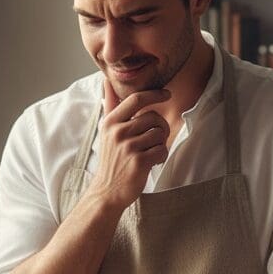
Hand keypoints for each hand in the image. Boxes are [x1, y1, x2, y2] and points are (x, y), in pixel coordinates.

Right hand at [88, 80, 169, 211]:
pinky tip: (152, 162)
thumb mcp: (105, 132)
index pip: (136, 99)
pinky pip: (162, 150)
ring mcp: (128, 147)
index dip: (154, 94)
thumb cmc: (111, 160)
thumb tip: (107, 81)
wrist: (107, 191)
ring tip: (150, 152)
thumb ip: (110, 106)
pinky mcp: (139, 162)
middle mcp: (118, 132)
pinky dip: (162, 156)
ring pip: (160, 134)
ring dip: (160, 143)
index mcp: (110, 122)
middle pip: (153, 117)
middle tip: (155, 139)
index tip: (166, 94)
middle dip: (160, 127)